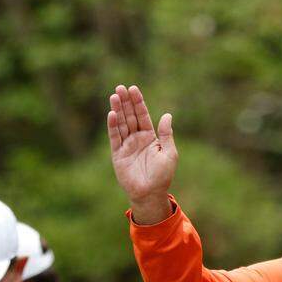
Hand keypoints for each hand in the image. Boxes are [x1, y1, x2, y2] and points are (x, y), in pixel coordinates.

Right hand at [108, 84, 176, 224]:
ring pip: (121, 124)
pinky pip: (114, 137)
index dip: (138, 102)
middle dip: (126, 102)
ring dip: (118, 110)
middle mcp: (137, 139)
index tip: (133, 89)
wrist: (150, 194)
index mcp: (150, 137)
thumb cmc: (162, 176)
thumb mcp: (169, 153)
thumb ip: (166, 134)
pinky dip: (113, 126)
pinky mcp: (117, 154)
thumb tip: (167, 115)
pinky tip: (112, 114)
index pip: (142, 116)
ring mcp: (126, 145)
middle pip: (130, 116)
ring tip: (114, 96)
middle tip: (121, 87)